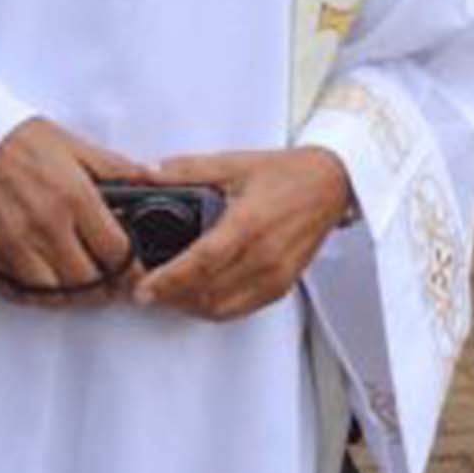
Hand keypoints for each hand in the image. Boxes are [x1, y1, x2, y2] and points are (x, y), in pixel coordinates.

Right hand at [0, 118, 146, 306]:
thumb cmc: (20, 140)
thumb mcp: (77, 147)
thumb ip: (118, 168)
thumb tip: (153, 177)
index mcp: (76, 198)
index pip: (116, 251)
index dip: (132, 267)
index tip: (136, 271)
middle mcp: (48, 226)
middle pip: (88, 281)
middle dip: (107, 289)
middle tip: (114, 286)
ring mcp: (17, 244)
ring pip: (54, 294)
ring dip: (73, 298)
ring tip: (84, 291)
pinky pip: (17, 292)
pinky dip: (35, 296)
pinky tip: (46, 288)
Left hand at [134, 147, 354, 320]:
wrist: (332, 184)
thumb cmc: (288, 173)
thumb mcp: (235, 163)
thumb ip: (188, 169)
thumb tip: (146, 173)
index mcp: (251, 222)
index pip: (202, 262)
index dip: (168, 280)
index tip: (141, 288)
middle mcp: (265, 255)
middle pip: (206, 291)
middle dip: (168, 296)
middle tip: (142, 289)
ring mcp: (275, 275)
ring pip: (220, 308)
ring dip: (188, 306)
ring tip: (165, 294)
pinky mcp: (282, 285)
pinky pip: (239, 309)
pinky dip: (212, 308)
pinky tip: (197, 294)